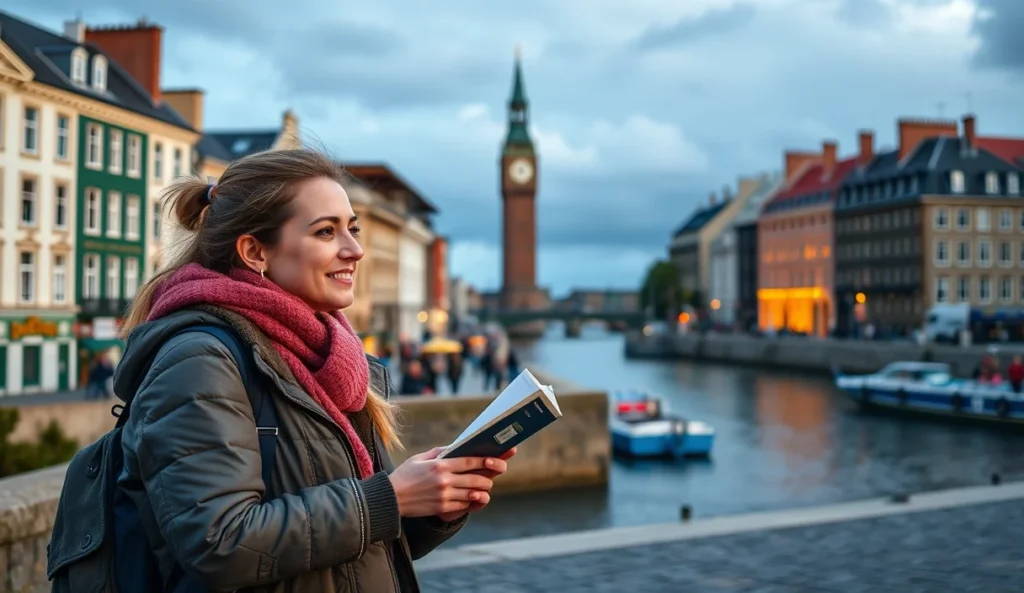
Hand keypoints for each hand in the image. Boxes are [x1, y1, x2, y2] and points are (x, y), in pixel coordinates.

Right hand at [388, 447, 506, 517]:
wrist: (390, 498)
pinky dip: (470, 501)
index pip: (470, 462)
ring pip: (474, 493)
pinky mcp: (442, 507)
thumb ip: (439, 452)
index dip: (487, 461)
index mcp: (440, 465)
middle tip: (489, 477)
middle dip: (488, 478)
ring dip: (482, 491)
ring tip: (483, 488)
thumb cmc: (404, 475)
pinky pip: (464, 505)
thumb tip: (456, 447)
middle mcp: (445, 480)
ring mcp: (445, 495)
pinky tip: (471, 498)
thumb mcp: (420, 458)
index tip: (497, 460)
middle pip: (477, 479)